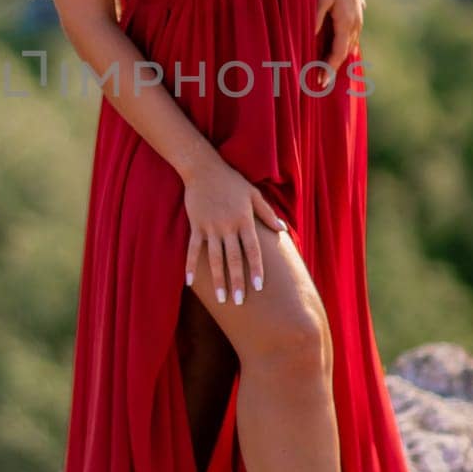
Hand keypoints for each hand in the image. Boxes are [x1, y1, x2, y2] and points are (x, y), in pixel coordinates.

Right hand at [182, 158, 286, 304]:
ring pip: (214, 258)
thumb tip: (283, 229)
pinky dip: (191, 265)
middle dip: (237, 281)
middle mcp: (228, 226)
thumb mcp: (253, 194)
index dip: (256, 269)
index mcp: (244, 220)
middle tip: (240, 302)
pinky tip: (190, 282)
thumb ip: (267, 213)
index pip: (252, 250)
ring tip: (221, 299)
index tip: (259, 287)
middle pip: (233, 259)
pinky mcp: (196, 226)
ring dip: (217, 280)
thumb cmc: (232, 182)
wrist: (204, 169)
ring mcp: (210, 227)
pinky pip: (193, 249)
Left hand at [314, 0, 365, 86]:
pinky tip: (336, 50)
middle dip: (334, 68)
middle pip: (344, 53)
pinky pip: (351, 38)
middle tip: (321, 81)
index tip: (321, 82)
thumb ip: (316, 17)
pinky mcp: (357, 15)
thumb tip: (310, 36)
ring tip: (327, 70)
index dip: (329, 69)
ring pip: (349, 47)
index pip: (337, 53)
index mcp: (345, 23)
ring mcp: (358, 20)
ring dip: (339, 59)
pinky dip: (343, 48)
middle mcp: (354, 25)